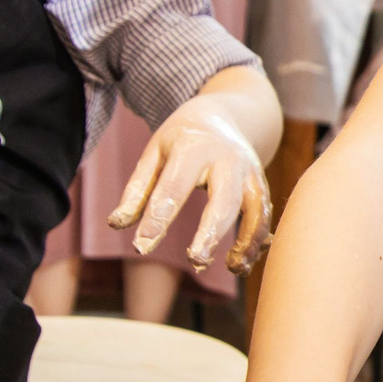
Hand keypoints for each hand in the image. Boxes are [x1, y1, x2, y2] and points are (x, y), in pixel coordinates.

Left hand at [112, 95, 270, 271]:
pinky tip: (242, 262)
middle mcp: (228, 159)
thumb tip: (117, 224)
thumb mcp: (155, 153)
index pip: (174, 187)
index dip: (157, 218)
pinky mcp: (261, 185)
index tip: (141, 246)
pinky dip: (258, 241)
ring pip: (254, 210)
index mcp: (193, 148)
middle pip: (224, 200)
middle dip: (211, 232)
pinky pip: (264, 216)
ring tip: (232, 267)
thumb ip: (137, 189)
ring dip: (246, 242)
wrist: (225, 114)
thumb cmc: (181, 139)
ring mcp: (250, 172)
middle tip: (195, 261)